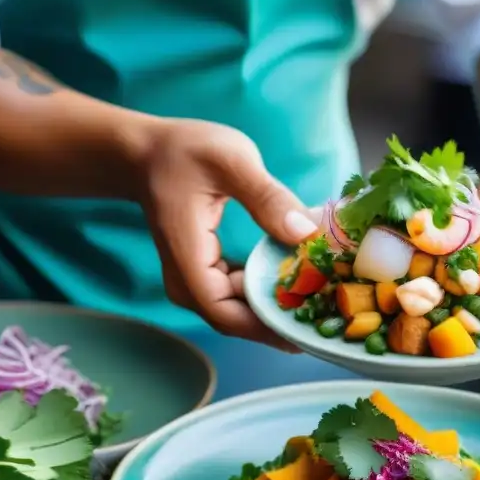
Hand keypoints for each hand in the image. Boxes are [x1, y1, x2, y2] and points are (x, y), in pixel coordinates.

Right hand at [136, 120, 317, 349]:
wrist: (145, 154)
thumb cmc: (183, 152)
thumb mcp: (231, 161)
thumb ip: (267, 198)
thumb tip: (306, 232)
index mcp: (189, 261)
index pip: (228, 314)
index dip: (270, 327)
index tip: (312, 326)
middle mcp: (187, 283)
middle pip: (238, 321)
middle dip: (284, 319)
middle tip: (333, 315)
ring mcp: (195, 282)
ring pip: (241, 311)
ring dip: (280, 307)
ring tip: (326, 300)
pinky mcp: (207, 274)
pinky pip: (240, 296)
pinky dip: (269, 291)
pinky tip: (303, 282)